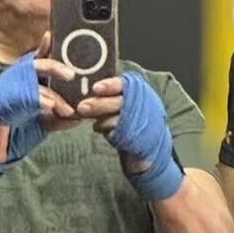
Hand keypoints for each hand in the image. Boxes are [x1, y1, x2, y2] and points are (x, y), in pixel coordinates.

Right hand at [0, 44, 78, 195]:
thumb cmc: (21, 127)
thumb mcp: (47, 120)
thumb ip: (62, 116)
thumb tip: (80, 116)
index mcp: (29, 77)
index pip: (41, 58)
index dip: (47, 46)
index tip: (54, 35)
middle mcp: (17, 79)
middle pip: (37, 65)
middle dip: (55, 68)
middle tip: (72, 75)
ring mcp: (7, 91)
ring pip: (31, 84)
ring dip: (51, 96)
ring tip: (65, 108)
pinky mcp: (1, 107)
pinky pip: (20, 101)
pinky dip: (36, 103)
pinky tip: (49, 108)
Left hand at [77, 71, 182, 200]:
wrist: (151, 147)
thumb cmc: (133, 121)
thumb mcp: (126, 103)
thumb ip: (111, 95)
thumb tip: (85, 88)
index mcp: (142, 92)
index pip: (127, 85)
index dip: (111, 86)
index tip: (96, 88)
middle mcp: (146, 105)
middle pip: (121, 101)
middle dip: (100, 103)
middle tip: (82, 106)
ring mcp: (145, 123)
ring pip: (120, 117)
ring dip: (101, 117)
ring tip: (84, 115)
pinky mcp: (141, 139)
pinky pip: (122, 133)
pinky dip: (107, 129)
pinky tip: (96, 127)